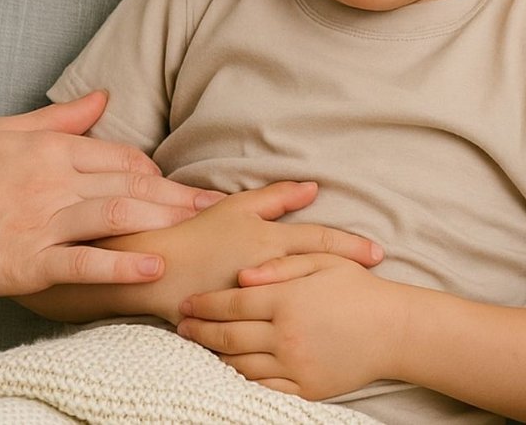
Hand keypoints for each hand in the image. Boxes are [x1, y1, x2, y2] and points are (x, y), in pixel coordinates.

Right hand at [0, 91, 224, 295]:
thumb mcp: (1, 130)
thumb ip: (58, 118)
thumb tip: (103, 97)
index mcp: (47, 149)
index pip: (117, 155)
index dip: (151, 171)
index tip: (172, 184)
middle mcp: (51, 182)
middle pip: (129, 184)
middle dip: (177, 194)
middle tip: (215, 204)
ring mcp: (40, 223)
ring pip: (117, 216)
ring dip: (164, 220)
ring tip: (199, 225)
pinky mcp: (27, 264)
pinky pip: (83, 262)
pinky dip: (121, 265)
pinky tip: (154, 266)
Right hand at [43, 181, 384, 323]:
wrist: (147, 268)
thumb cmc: (191, 232)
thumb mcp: (234, 206)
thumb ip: (275, 197)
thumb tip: (313, 187)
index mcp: (266, 241)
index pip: (318, 241)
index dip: (349, 246)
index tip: (378, 254)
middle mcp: (265, 272)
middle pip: (317, 275)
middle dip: (348, 279)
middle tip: (377, 283)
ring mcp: (254, 300)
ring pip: (298, 305)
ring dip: (326, 307)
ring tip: (353, 314)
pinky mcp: (238, 323)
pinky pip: (270, 330)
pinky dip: (292, 332)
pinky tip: (310, 339)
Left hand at [177, 253, 405, 399]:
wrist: (395, 330)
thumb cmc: (360, 289)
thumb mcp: (324, 262)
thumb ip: (281, 265)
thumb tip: (243, 275)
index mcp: (288, 299)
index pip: (232, 302)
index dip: (205, 304)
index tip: (188, 303)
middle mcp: (286, 334)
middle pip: (228, 335)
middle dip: (199, 331)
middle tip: (183, 326)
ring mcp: (295, 364)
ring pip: (240, 364)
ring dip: (214, 356)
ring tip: (201, 348)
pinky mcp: (305, 387)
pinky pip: (263, 386)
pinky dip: (241, 379)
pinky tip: (232, 369)